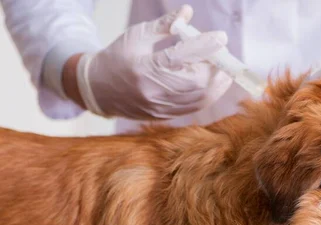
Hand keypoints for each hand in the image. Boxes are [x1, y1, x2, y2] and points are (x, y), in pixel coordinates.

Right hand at [70, 5, 231, 119]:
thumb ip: (165, 25)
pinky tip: (214, 80)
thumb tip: (188, 12)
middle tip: (222, 52)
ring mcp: (161, 107)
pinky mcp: (167, 116)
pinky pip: (196, 106)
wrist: (98, 89)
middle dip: (215, 65)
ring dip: (217, 81)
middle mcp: (153, 91)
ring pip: (201, 97)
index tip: (221, 37)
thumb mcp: (137, 35)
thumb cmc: (118, 57)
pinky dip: (210, 93)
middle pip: (197, 81)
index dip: (204, 47)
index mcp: (143, 68)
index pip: (180, 57)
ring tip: (221, 65)